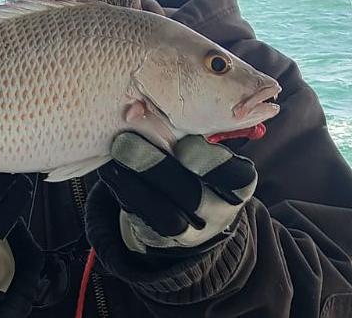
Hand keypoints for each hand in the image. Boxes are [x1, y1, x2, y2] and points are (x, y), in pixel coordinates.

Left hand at [97, 131, 256, 254]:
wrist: (193, 215)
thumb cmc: (197, 165)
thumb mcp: (203, 148)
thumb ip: (183, 129)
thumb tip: (138, 108)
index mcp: (239, 184)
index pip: (235, 177)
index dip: (210, 161)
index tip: (183, 145)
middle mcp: (220, 213)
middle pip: (192, 196)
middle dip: (156, 167)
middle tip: (125, 141)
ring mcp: (193, 235)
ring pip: (165, 216)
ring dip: (134, 183)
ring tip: (114, 154)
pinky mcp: (163, 244)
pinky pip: (144, 223)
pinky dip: (125, 195)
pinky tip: (112, 172)